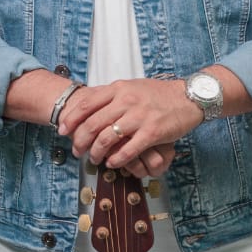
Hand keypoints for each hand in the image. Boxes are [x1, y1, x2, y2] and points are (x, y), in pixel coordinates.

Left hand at [59, 78, 200, 171]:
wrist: (188, 97)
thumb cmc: (159, 94)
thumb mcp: (132, 87)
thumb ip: (111, 95)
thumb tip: (89, 104)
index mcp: (119, 89)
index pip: (87, 104)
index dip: (71, 119)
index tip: (63, 130)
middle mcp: (127, 101)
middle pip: (93, 124)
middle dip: (80, 140)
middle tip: (76, 150)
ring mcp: (139, 117)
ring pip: (107, 138)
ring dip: (96, 152)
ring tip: (94, 159)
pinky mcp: (152, 132)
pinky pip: (128, 149)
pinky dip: (116, 159)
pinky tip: (112, 164)